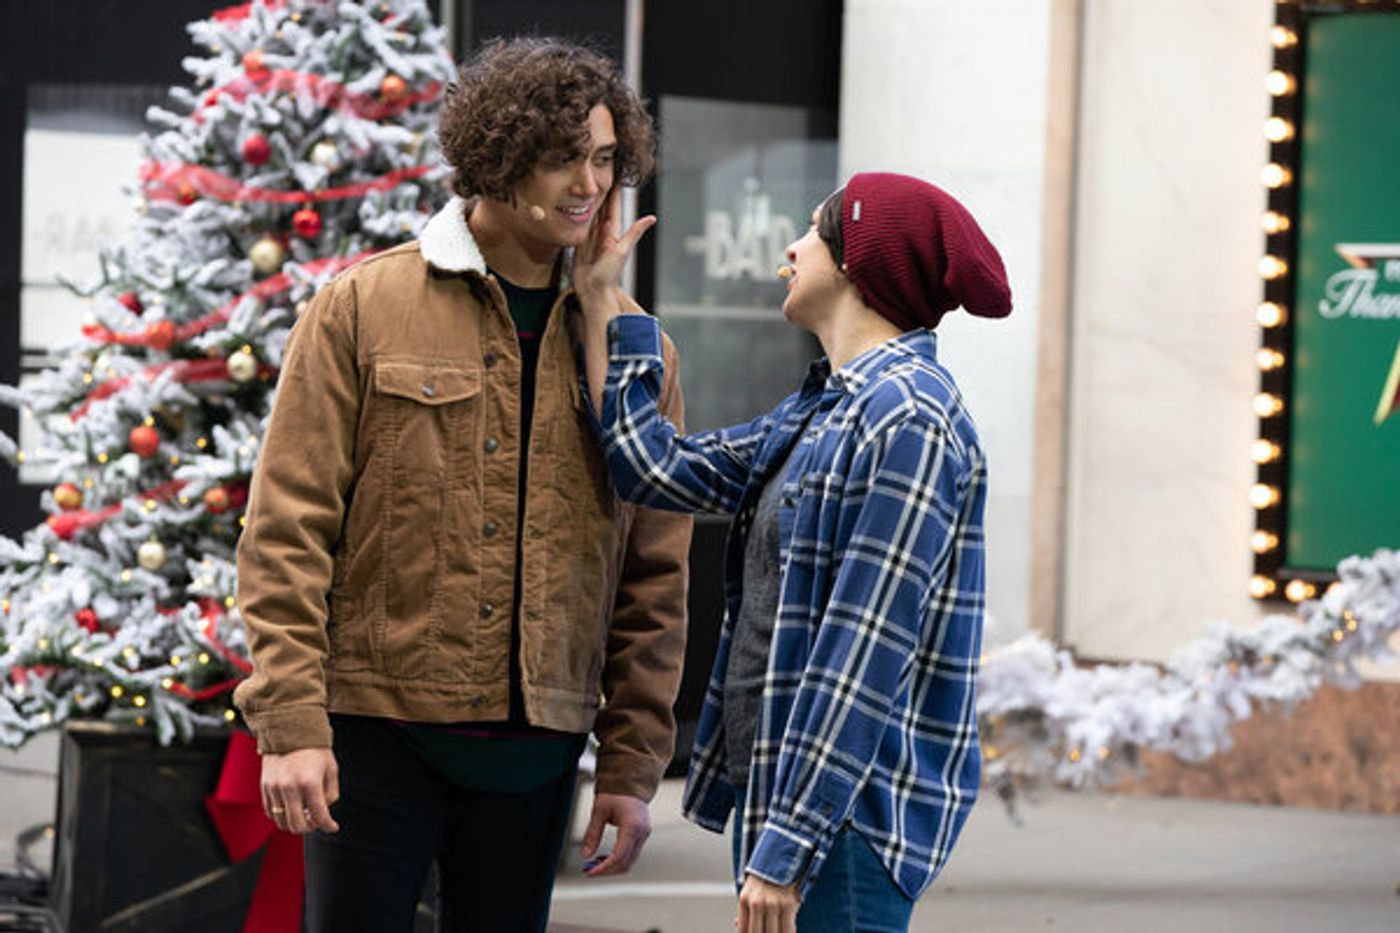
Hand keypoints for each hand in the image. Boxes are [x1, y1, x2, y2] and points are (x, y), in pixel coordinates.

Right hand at [260, 747, 339, 833]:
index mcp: (309, 782)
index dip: (328, 825)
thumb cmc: (315, 748)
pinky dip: (281, 815)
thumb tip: (324, 811)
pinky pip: (270, 812)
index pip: (319, 816)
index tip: (333, 827)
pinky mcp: (264, 786)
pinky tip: (292, 807)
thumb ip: (331, 793)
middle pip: (297, 825)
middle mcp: (289, 787)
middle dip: (310, 827)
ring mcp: (274, 788)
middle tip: (316, 821)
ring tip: (304, 814)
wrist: (290, 729)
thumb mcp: (331, 768)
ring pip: (281, 822)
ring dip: (294, 823)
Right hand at [573, 186, 655, 306]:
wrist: (593, 292)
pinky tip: (571, 211)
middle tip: (596, 178)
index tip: (613, 178)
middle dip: (598, 196)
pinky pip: (577, 230)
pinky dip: (575, 220)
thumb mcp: (622, 250)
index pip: (612, 210)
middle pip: (599, 211)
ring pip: (588, 219)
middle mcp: (601, 236)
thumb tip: (652, 218)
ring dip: (586, 205)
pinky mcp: (578, 247)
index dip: (612, 195)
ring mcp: (589, 241)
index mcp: (612, 235)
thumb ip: (635, 232)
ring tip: (584, 189)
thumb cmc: (610, 275)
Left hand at [580, 792, 651, 875]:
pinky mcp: (643, 835)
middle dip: (607, 871)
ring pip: (630, 862)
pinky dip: (618, 860)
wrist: (630, 781)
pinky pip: (631, 854)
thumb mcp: (599, 811)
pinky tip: (604, 857)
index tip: (589, 873)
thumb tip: (585, 855)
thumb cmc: (615, 793)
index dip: (603, 868)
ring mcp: (644, 835)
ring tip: (594, 864)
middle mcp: (642, 833)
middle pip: (625, 864)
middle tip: (588, 871)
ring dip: (612, 867)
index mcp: (632, 826)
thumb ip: (592, 834)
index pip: (618, 857)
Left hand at [737, 874, 799, 932]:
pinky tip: (788, 931)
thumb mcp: (751, 888)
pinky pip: (787, 929)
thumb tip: (736, 923)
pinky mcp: (788, 904)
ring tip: (776, 931)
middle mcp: (756, 903)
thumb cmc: (767, 876)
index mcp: (744, 899)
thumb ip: (745, 907)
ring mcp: (772, 904)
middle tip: (767, 931)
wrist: (783, 856)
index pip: (744, 930)